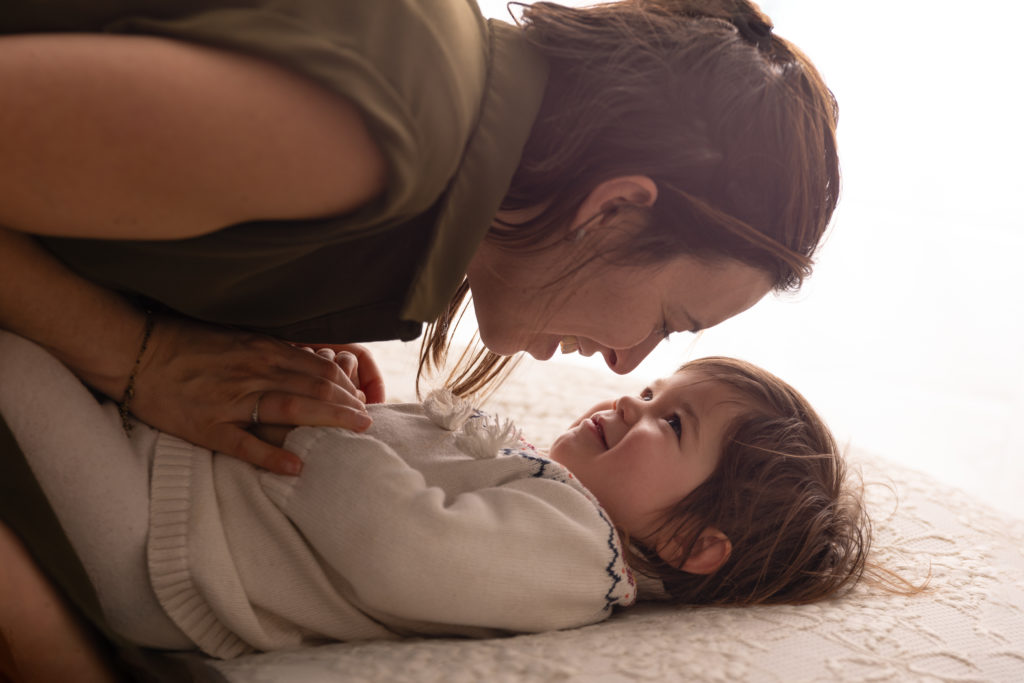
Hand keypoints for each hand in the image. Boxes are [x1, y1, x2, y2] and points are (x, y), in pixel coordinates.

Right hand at [128, 316, 378, 474]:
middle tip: (368, 421)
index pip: (319, 368)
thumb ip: (274, 352)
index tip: (362, 400)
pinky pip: (244, 444)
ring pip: (290, 410)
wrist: (136, 353)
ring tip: (353, 434)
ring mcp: (231, 400)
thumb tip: (313, 363)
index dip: (347, 386)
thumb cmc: (189, 345)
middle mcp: (253, 372)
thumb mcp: (238, 338)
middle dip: (348, 405)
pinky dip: (271, 456)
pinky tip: (296, 466)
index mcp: (262, 351)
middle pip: (314, 388)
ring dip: (327, 422)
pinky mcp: (208, 426)